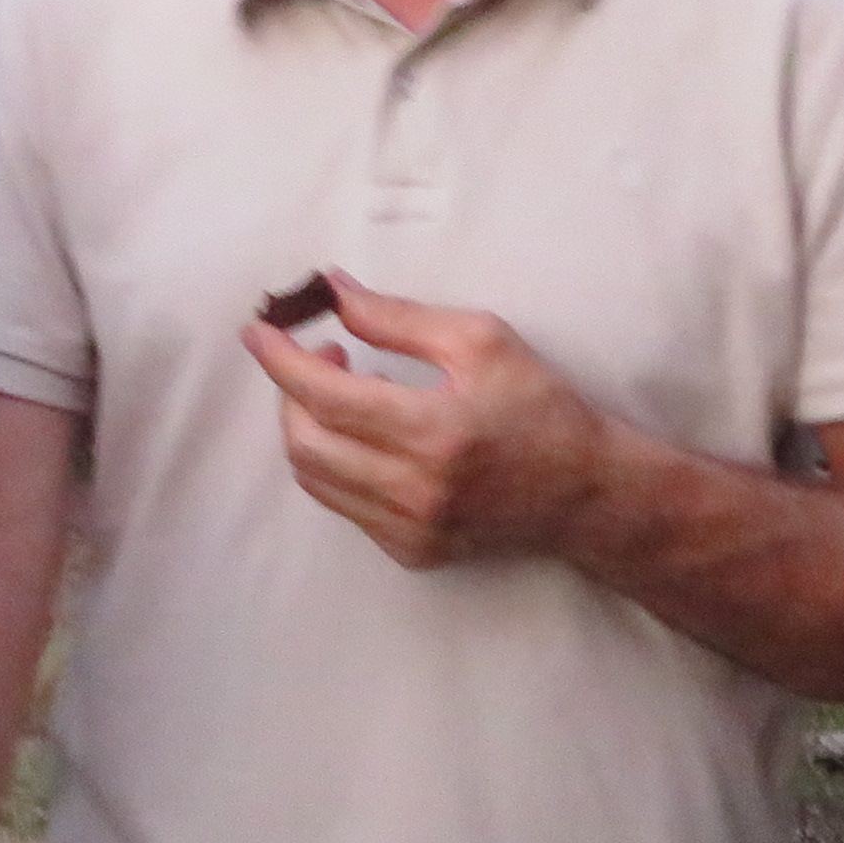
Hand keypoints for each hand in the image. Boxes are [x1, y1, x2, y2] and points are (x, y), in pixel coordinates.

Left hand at [243, 276, 614, 570]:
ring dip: (308, 428)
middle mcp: (415, 490)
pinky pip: (344, 505)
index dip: (281, 360)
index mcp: (434, 431)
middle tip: (322, 356)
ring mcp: (410, 529)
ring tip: (341, 392)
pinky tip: (369, 437)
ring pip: (315, 479)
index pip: (324, 396)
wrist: (584, 491)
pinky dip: (337, 464)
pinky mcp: (411, 551)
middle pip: (305, 441)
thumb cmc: (540, 405)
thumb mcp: (479, 340)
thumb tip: (331, 291)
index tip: (259, 330)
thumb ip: (397, 318)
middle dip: (291, 392)